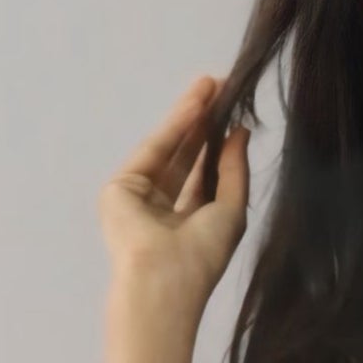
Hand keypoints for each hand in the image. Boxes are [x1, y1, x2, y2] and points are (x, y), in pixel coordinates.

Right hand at [97, 73, 249, 304]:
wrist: (164, 278)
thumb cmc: (202, 256)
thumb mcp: (231, 209)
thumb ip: (234, 169)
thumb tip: (241, 131)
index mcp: (187, 223)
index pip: (202, 175)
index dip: (216, 143)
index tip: (232, 110)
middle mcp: (161, 210)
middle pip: (184, 157)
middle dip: (203, 123)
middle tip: (222, 87)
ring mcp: (138, 198)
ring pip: (169, 149)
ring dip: (190, 116)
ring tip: (212, 84)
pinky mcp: (120, 187)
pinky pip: (154, 149)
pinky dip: (176, 125)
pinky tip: (196, 104)